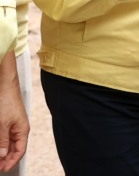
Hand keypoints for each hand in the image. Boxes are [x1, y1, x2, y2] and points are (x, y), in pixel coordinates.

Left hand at [0, 52, 26, 171]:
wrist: (4, 86)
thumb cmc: (6, 101)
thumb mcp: (2, 124)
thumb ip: (2, 141)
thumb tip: (2, 155)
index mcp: (22, 130)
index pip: (19, 151)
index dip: (11, 162)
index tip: (2, 169)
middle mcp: (19, 129)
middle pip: (14, 149)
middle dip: (5, 159)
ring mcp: (12, 125)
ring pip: (7, 143)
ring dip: (1, 151)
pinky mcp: (6, 122)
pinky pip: (4, 136)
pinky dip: (0, 143)